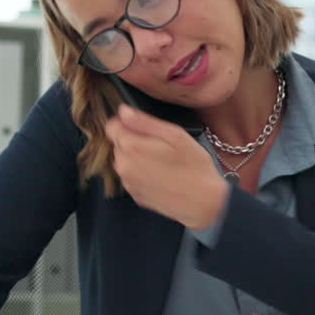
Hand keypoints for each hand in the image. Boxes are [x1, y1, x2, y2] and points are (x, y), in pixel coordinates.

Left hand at [105, 104, 228, 228]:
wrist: (203, 203)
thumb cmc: (194, 167)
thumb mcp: (174, 135)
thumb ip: (144, 121)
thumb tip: (123, 111)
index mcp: (131, 147)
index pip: (112, 126)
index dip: (128, 123)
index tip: (145, 127)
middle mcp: (123, 166)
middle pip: (119, 144)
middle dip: (135, 141)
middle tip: (161, 146)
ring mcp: (128, 183)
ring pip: (125, 161)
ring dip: (138, 158)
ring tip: (164, 162)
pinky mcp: (135, 196)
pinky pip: (133, 177)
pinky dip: (143, 174)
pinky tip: (162, 176)